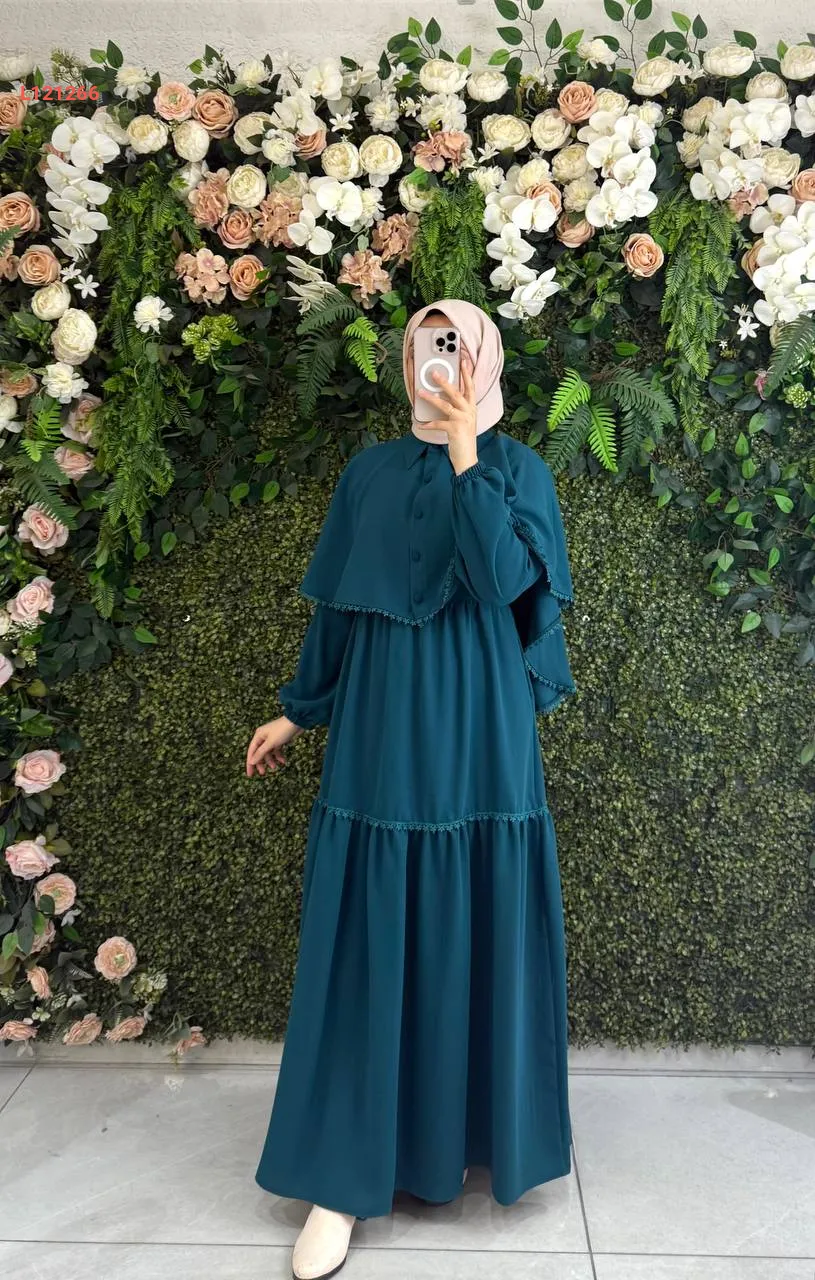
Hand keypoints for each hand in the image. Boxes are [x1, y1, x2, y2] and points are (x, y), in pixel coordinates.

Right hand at [245, 716, 302, 777]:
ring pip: (268, 753)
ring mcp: (271, 739)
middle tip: (263, 773)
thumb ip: (260, 753)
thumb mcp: (271, 743)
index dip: (250, 764)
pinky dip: (279, 756)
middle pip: (259, 753)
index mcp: (258, 736)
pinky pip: (276, 750)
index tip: (250, 774)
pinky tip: (283, 761)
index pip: (251, 752)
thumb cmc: (282, 730)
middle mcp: (263, 737)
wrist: (297, 722)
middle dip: (261, 763)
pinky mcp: (279, 740)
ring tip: (275, 767)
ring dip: (271, 760)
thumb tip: (251, 761)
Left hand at [415, 351, 477, 473]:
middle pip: (457, 392)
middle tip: (434, 373)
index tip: (464, 361)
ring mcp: (463, 420)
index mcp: (472, 408)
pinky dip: (428, 424)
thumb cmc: (463, 439)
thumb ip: (457, 409)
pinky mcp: (455, 429)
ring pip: (446, 405)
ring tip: (420, 392)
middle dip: (445, 381)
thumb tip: (442, 398)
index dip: (467, 374)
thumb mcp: (463, 421)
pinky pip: (438, 423)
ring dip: (431, 398)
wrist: (467, 458)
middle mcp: (469, 412)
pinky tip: (419, 423)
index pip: (471, 387)